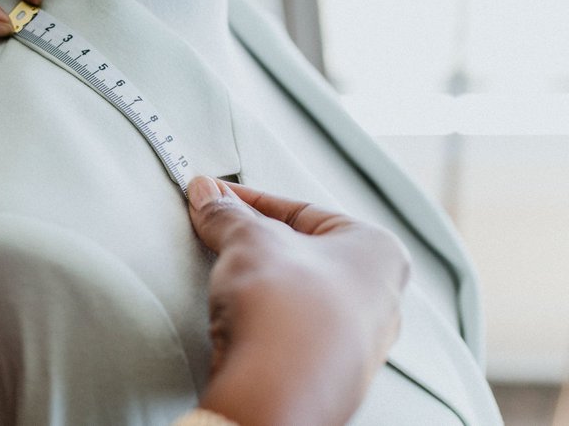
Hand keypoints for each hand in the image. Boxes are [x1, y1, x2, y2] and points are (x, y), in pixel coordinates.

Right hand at [185, 177, 409, 425]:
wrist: (277, 393)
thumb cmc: (289, 312)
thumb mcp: (249, 240)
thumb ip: (227, 214)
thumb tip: (210, 197)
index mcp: (379, 253)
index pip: (304, 210)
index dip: (251, 201)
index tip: (216, 200)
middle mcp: (379, 299)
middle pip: (303, 253)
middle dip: (257, 243)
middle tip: (218, 235)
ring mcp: (356, 342)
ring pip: (298, 295)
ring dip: (259, 284)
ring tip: (226, 279)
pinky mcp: (327, 374)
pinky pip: (291, 333)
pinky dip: (264, 320)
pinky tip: (238, 318)